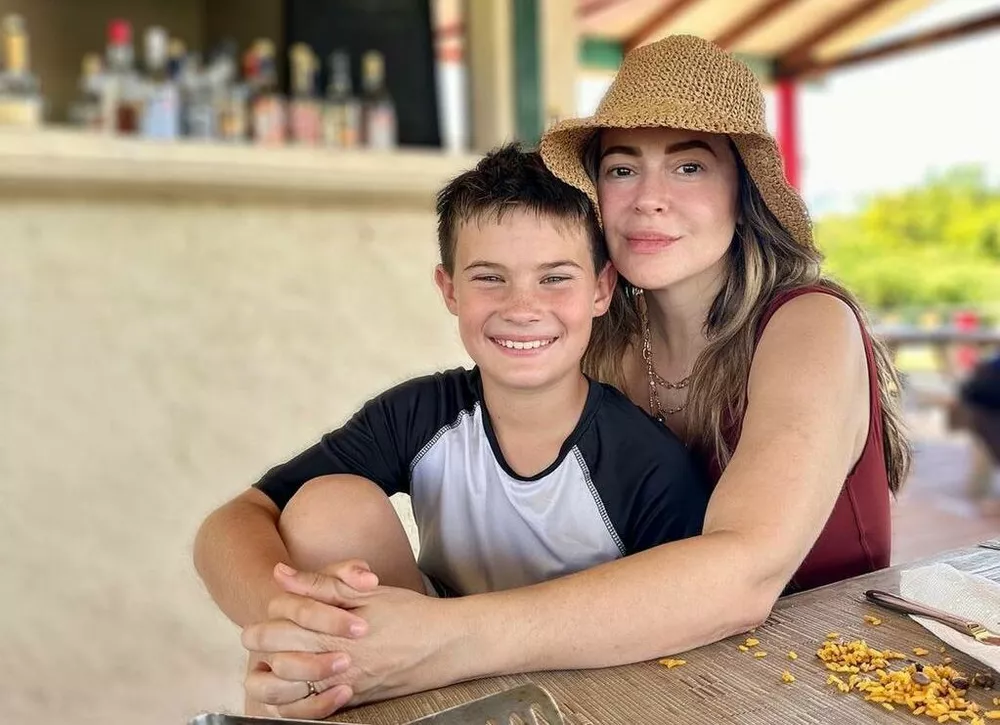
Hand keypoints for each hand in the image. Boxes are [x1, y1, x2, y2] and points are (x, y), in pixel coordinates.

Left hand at [244, 567, 471, 716]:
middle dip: (262, 644)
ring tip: (274, 659)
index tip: (274, 608)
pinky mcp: (352, 702)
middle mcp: (332, 662)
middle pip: (275, 658)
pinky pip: (309, 711)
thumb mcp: (366, 590)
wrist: (446, 644)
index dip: (271, 613)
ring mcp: (341, 686)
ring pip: (285, 692)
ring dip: (272, 676)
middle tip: (263, 634)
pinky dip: (295, 701)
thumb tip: (281, 573)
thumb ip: (320, 583)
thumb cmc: (409, 613)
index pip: (278, 624)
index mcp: (332, 630)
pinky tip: (295, 686)